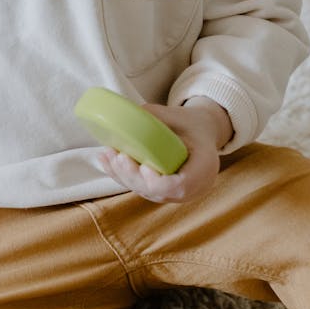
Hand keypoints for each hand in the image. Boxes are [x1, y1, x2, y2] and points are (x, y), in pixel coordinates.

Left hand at [97, 97, 231, 203]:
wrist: (201, 135)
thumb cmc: (191, 124)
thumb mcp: (179, 116)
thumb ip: (156, 117)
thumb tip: (128, 114)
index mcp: (204, 168)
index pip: (180, 186)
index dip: (159, 182)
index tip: (144, 168)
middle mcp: (192, 187)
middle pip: (157, 191)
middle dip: (133, 176)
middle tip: (118, 156)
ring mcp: (176, 194)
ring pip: (146, 191)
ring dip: (123, 175)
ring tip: (107, 154)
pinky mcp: (162, 193)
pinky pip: (141, 188)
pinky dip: (121, 176)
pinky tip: (105, 161)